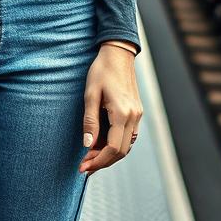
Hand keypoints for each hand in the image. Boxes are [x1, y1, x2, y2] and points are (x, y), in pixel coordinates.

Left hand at [79, 44, 142, 174]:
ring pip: (126, 146)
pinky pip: (128, 136)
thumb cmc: (101, 71)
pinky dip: (116, 144)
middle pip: (121, 152)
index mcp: (122, 114)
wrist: (118, 53)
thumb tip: (87, 145)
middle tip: (84, 165)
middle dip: (102, 162)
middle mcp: (133, 117)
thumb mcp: (90, 94)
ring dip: (109, 154)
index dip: (98, 161)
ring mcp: (137, 115)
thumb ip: (90, 121)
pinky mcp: (136, 112)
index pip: (113, 149)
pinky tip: (101, 142)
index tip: (83, 167)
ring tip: (90, 155)